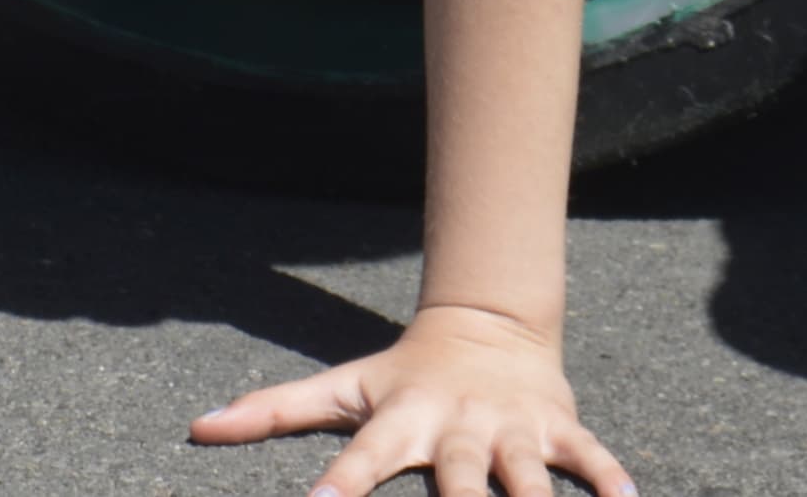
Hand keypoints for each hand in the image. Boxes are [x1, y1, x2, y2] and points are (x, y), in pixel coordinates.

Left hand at [193, 303, 637, 496]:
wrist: (487, 326)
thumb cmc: (403, 377)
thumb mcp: (341, 388)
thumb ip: (273, 411)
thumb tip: (198, 427)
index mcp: (403, 421)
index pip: (365, 458)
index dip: (342, 487)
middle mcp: (457, 426)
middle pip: (458, 477)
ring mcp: (510, 427)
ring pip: (525, 473)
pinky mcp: (555, 426)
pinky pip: (587, 455)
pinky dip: (608, 476)